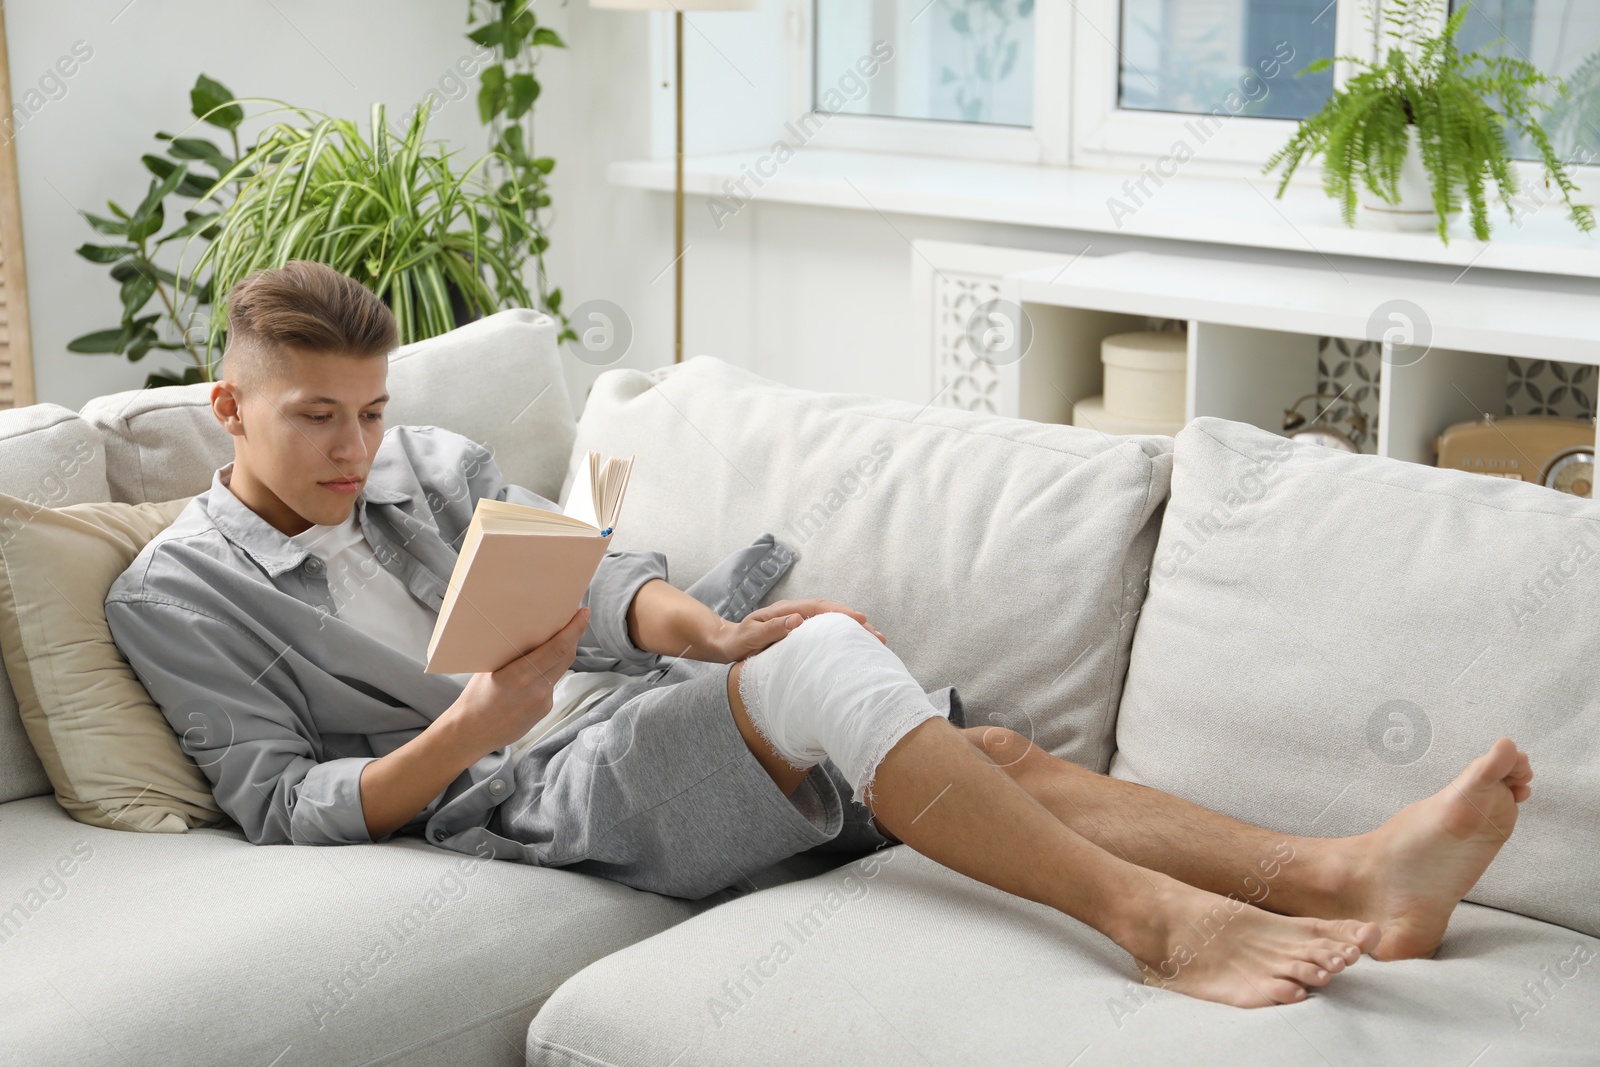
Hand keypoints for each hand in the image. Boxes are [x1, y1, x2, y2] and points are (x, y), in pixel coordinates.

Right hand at [443, 606, 590, 755]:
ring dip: (562, 654)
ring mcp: (543, 702)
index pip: (558, 648)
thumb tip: (530, 635)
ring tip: (559, 637)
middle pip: (566, 657)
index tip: (584, 613)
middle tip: (578, 618)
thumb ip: (512, 655)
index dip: (574, 629)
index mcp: (521, 675)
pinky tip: (538, 668)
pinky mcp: (544, 711)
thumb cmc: (474, 698)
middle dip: (574, 636)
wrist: (470, 734)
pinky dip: (548, 672)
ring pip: (559, 670)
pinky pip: (550, 685)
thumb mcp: (488, 669)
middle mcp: (537, 690)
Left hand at [709, 599, 885, 661]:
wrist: (726, 642)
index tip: (861, 619)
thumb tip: (798, 620)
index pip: (819, 607)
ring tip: (875, 643)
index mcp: (786, 610)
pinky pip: (824, 632)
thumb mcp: (750, 636)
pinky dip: (841, 638)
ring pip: (831, 623)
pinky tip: (854, 648)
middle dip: (856, 623)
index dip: (841, 613)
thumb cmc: (737, 641)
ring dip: (853, 631)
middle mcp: (795, 613)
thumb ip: (772, 628)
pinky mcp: (800, 633)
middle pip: (831, 613)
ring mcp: (799, 622)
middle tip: (879, 636)